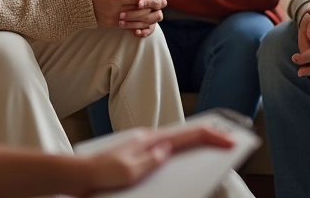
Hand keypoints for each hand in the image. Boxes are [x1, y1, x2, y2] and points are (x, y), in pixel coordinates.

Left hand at [79, 126, 234, 195]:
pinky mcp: (141, 156)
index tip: (230, 140)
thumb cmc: (100, 172)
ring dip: (197, 143)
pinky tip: (186, 159)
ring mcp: (146, 147)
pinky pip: (168, 153)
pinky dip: (182, 152)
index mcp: (150, 141)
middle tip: (229, 140)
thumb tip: (169, 151)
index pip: (187, 135)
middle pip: (186, 135)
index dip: (212, 136)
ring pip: (179, 143)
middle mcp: (150, 140)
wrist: (79, 175)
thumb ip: (151, 160)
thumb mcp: (128, 171)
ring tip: (214, 147)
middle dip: (210, 136)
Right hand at [88, 0, 150, 28]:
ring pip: (133, 19)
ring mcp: (113, 18)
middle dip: (146, 6)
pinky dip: (133, 22)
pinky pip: (126, 24)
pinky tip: (139, 19)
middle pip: (137, 10)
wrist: (83, 1)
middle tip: (153, 4)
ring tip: (148, 12)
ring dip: (142, 16)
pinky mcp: (110, 24)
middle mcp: (115, 9)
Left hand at [119, 0, 166, 36]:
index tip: (138, 4)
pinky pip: (149, 31)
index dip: (149, 2)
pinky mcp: (146, 26)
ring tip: (121, 23)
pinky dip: (144, 32)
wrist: (111, 1)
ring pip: (150, 22)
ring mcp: (151, 17)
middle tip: (123, 14)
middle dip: (139, 14)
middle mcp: (154, 8)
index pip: (157, 1)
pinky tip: (135, 32)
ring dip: (137, 23)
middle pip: (156, 14)